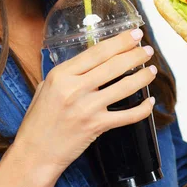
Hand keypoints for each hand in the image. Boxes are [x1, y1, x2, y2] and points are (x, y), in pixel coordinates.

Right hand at [12, 29, 156, 180]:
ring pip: (124, 87)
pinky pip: (126, 116)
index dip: (119, 41)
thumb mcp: (47, 86)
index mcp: (62, 74)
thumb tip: (93, 59)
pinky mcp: (96, 126)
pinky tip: (150, 102)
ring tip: (152, 70)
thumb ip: (69, 72)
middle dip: (135, 54)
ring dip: (142, 77)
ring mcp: (87, 108)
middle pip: (113, 65)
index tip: (134, 34)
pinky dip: (142, 109)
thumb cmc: (39, 119)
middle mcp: (75, 88)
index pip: (97, 52)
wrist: (34, 152)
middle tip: (148, 49)